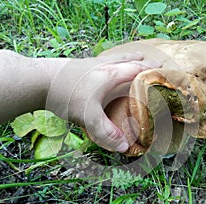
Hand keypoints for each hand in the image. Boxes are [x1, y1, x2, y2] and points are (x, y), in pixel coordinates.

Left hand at [46, 53, 161, 152]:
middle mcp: (104, 66)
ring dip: (127, 57)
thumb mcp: (89, 117)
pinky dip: (111, 60)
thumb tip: (125, 147)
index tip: (165, 70)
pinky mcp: (80, 65)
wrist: (40, 81)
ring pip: (115, 57)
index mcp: (111, 76)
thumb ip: (107, 133)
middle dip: (143, 60)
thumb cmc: (66, 95)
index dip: (152, 71)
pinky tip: (106, 65)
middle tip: (153, 59)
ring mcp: (91, 64)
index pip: (137, 70)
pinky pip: (103, 60)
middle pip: (128, 60)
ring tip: (134, 56)